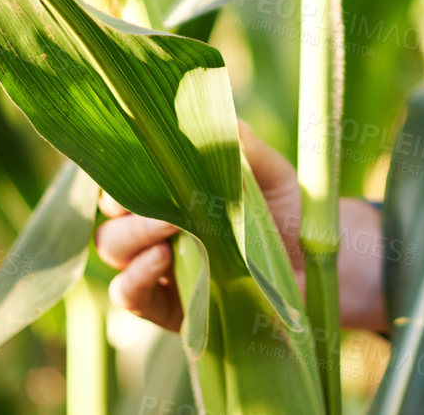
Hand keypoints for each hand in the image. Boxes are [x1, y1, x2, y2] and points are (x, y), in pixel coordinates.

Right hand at [94, 119, 389, 334]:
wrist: (313, 266)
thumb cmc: (287, 211)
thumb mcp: (269, 171)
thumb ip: (241, 145)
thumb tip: (218, 116)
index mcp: (169, 190)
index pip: (123, 174)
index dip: (120, 166)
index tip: (135, 157)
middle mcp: (153, 227)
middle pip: (110, 212)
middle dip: (126, 203)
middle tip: (162, 199)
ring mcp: (155, 268)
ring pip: (112, 249)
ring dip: (131, 236)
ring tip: (168, 226)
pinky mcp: (165, 307)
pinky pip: (128, 295)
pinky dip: (134, 277)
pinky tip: (161, 259)